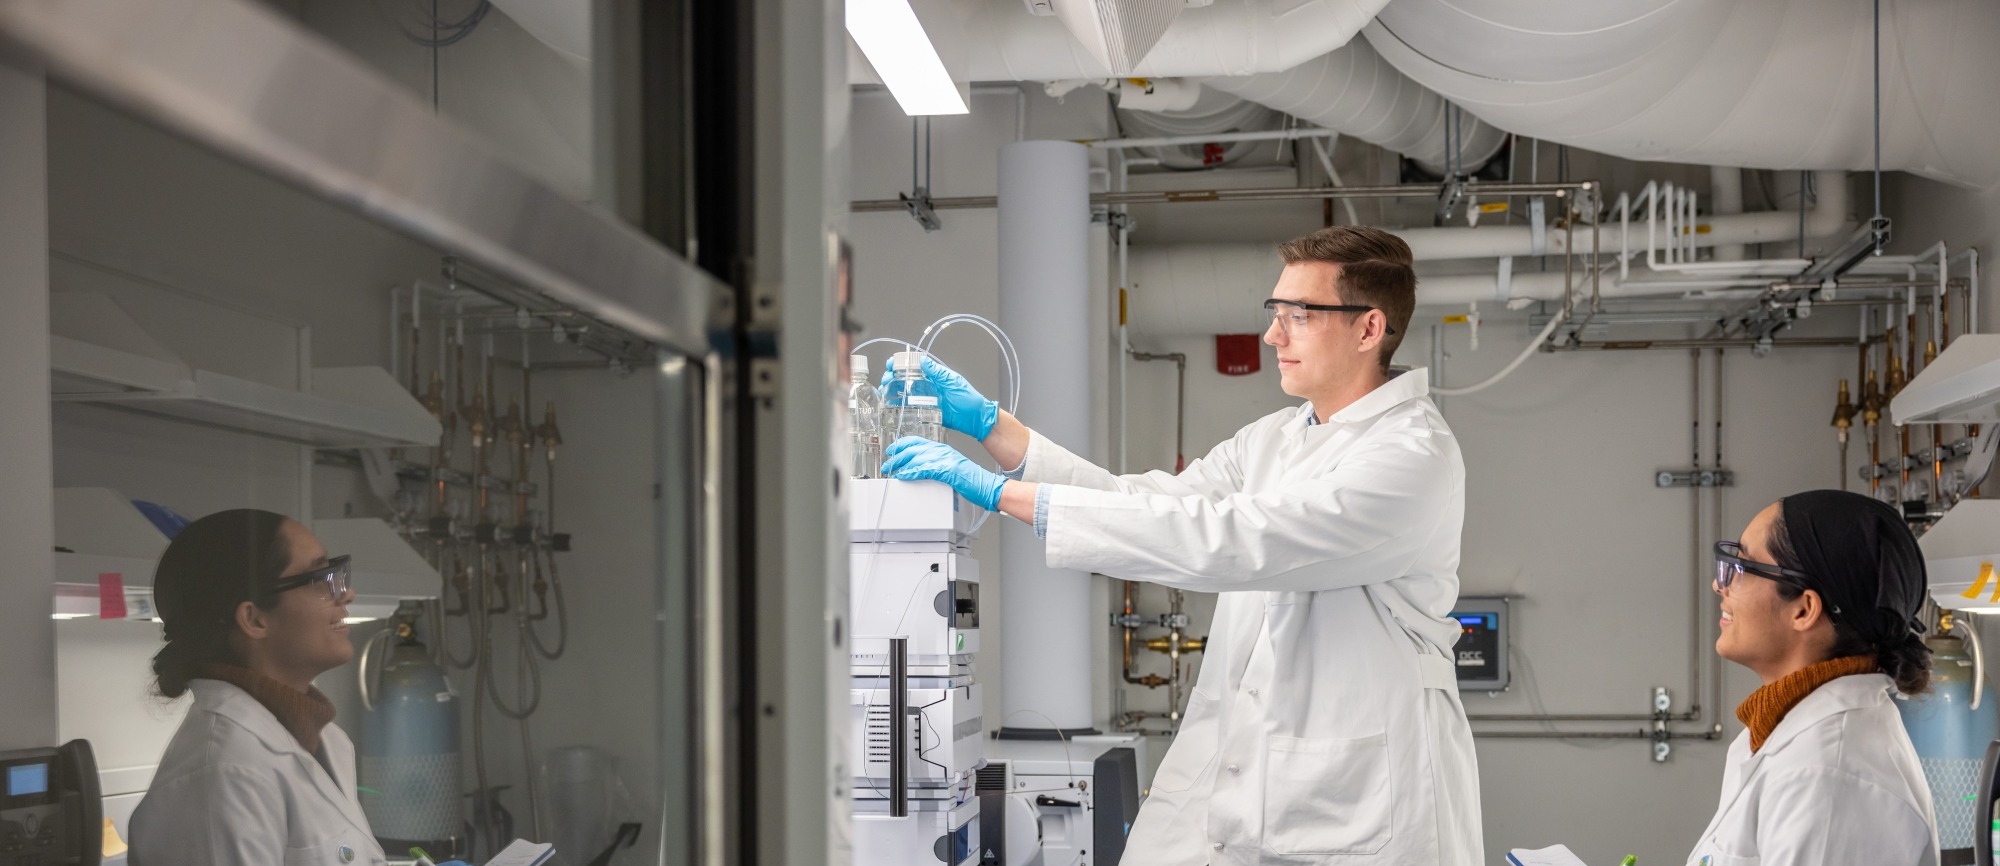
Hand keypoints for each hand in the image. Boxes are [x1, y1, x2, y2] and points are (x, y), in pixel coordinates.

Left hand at [881, 437, 1006, 510]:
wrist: (986, 485)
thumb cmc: (970, 480)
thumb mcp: (950, 468)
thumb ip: (936, 465)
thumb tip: (920, 469)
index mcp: (942, 449)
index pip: (917, 441)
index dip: (902, 445)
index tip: (892, 450)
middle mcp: (942, 451)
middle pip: (913, 448)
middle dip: (897, 456)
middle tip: (887, 463)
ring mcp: (944, 459)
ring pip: (915, 458)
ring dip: (900, 465)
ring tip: (890, 471)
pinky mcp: (946, 470)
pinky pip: (924, 469)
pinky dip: (911, 472)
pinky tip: (903, 475)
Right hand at [882, 354, 998, 440]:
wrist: (975, 419)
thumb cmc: (968, 399)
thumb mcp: (952, 382)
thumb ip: (937, 372)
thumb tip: (924, 361)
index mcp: (935, 376)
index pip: (915, 365)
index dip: (901, 363)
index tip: (891, 363)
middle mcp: (929, 386)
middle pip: (906, 378)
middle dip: (893, 376)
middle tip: (886, 378)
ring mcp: (926, 398)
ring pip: (905, 391)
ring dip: (893, 388)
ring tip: (886, 388)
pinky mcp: (926, 411)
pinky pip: (910, 406)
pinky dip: (900, 404)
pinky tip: (892, 403)